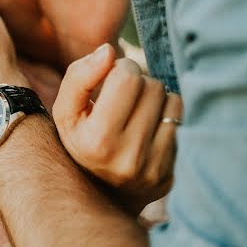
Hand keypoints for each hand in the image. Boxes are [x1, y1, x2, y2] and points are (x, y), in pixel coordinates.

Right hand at [52, 44, 182, 214]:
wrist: (96, 195)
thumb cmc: (81, 140)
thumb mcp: (66, 110)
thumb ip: (79, 76)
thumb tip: (109, 51)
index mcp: (97, 139)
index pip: (128, 77)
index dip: (120, 67)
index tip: (111, 78)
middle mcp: (127, 157)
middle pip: (152, 86)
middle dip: (138, 82)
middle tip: (123, 96)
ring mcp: (152, 168)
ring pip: (171, 100)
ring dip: (154, 97)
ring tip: (135, 110)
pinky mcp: (169, 173)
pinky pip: (180, 120)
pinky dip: (165, 114)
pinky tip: (147, 126)